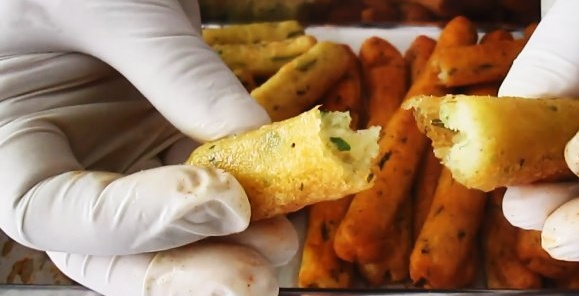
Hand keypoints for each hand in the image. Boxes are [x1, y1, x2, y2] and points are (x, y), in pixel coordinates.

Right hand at [0, 0, 296, 294]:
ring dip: (226, 245)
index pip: (51, 212)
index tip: (220, 199)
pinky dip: (248, 200)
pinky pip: (207, 186)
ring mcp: (119, 158)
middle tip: (251, 280)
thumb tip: (254, 138)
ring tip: (280, 242)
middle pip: (111, 250)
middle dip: (183, 269)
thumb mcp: (109, 7)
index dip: (134, 220)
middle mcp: (61, 163)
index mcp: (7, 139)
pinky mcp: (167, 145)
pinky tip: (287, 205)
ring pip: (167, 231)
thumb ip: (175, 71)